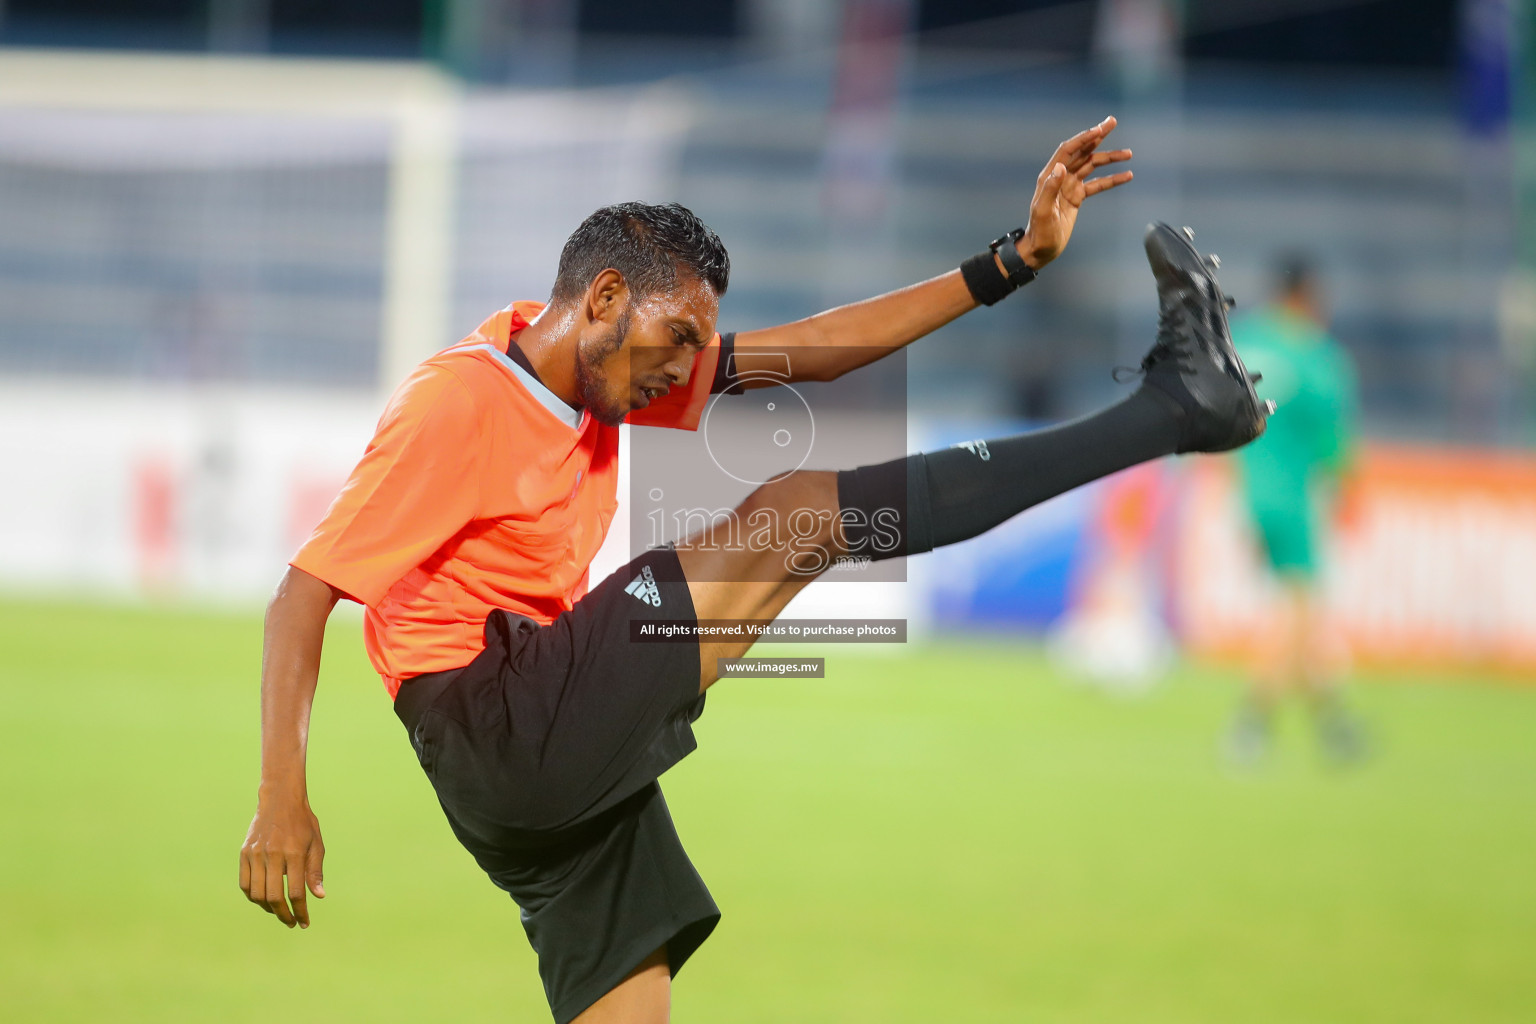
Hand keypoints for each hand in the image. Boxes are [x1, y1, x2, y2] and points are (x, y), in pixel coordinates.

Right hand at [240, 796, 325, 928]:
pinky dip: (253, 897)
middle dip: (284, 915)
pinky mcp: (245, 853)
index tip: (304, 923)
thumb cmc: (303, 824)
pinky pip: (245, 884)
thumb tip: (318, 896)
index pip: (296, 892)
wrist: (280, 800)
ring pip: (257, 894)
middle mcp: (273, 855)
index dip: (300, 911)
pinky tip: (264, 900)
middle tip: (291, 922)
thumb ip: (315, 871)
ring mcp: (256, 854)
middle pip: (274, 897)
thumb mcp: (316, 844)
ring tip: (279, 911)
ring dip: (268, 908)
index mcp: (294, 853)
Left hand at [1017, 116, 1133, 269]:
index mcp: (1050, 177)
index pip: (1068, 150)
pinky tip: (1126, 176)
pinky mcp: (1077, 197)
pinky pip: (1097, 184)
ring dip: (1109, 158)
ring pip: (1092, 166)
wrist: (1040, 249)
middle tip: (1112, 122)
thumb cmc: (1039, 233)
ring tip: (1128, 153)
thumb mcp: (1043, 212)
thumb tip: (1061, 167)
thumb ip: (1051, 188)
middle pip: (1081, 151)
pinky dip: (1111, 179)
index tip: (1101, 129)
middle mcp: (1060, 177)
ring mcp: (1069, 186)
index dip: (1084, 138)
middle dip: (1097, 136)